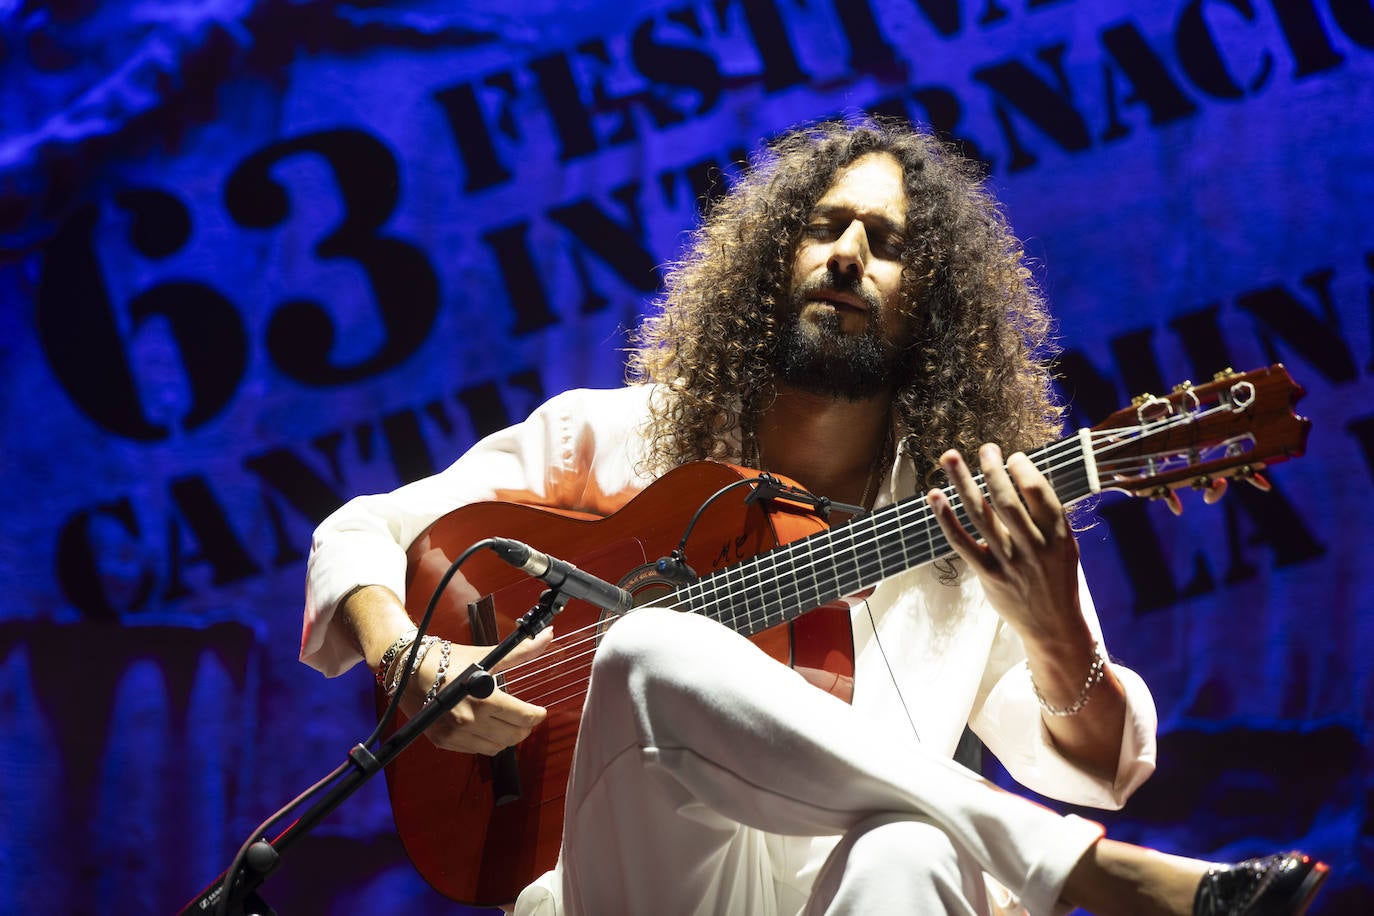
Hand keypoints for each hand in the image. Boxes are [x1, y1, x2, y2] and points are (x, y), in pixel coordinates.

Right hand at [395, 627, 551, 755]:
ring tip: (507, 723)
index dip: (536, 716)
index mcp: (482, 696)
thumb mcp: (486, 655)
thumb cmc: (447, 660)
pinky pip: (477, 750)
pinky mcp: (444, 742)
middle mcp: (469, 719)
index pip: (523, 717)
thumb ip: (521, 651)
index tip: (539, 711)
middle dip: (525, 727)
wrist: (408, 670)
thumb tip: (548, 635)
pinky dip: (487, 742)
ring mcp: (455, 734)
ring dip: (507, 737)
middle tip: (525, 717)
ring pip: (497, 747)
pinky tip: (487, 728)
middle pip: (514, 736)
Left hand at [926, 444, 1082, 641]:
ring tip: (950, 457)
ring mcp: (1009, 562)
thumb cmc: (1056, 578)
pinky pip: (962, 543)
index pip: (1040, 493)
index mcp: (1057, 535)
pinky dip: (946, 519)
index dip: (1024, 470)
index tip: (1012, 457)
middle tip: (984, 448)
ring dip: (962, 483)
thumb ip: (1047, 516)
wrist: (1053, 626)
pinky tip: (935, 497)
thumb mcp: (1065, 546)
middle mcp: (1034, 547)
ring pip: (981, 515)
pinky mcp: (988, 575)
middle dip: (992, 469)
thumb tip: (1024, 477)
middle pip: (1007, 500)